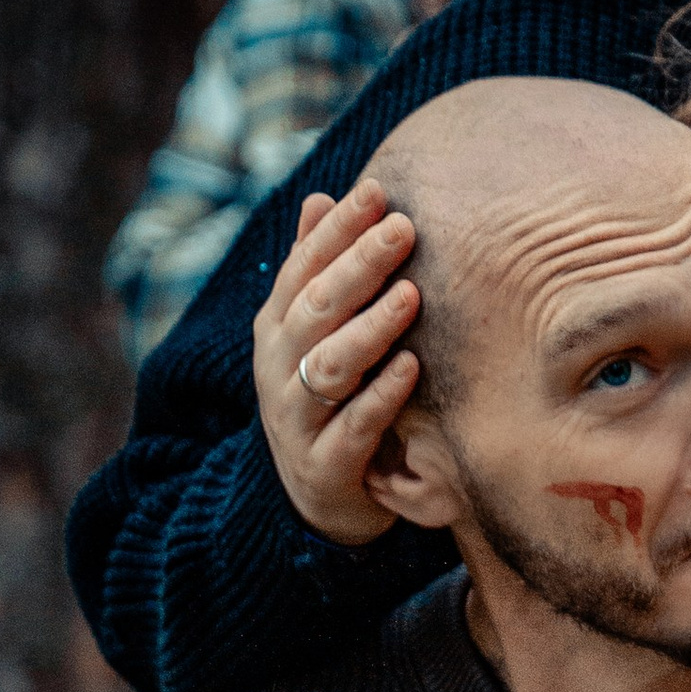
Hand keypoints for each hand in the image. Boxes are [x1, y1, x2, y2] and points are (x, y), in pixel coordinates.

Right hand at [250, 176, 422, 544]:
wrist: (315, 499)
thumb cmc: (328, 400)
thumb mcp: (314, 336)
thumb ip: (316, 272)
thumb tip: (320, 197)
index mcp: (277, 327)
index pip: (304, 267)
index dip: (338, 229)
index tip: (378, 192)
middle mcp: (278, 367)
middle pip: (317, 307)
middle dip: (358, 265)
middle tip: (403, 229)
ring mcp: (297, 418)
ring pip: (330, 366)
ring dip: (371, 328)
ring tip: (411, 295)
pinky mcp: (324, 466)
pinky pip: (354, 427)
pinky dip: (382, 397)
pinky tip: (413, 367)